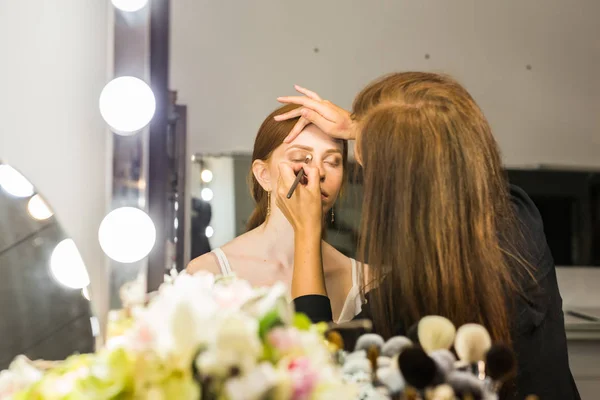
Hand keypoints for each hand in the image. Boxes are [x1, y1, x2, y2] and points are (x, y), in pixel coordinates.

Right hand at [275, 85, 356, 142]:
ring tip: (282, 100)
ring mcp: (324, 104)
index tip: (278, 112)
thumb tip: (302, 110)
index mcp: (321, 108)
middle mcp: (321, 104)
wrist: (357, 126)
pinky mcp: (326, 107)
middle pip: (301, 107)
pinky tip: (300, 90)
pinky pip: (312, 98)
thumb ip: (315, 118)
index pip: (301, 107)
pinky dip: (304, 94)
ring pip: (305, 102)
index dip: (289, 109)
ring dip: (293, 102)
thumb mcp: (329, 127)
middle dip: (288, 113)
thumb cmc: (344, 129)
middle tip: (276, 118)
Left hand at [276, 162, 326, 297]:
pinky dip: (291, 188)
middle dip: (295, 172)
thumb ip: (313, 173)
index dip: (295, 165)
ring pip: (283, 180)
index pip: (284, 165)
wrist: (306, 229)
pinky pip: (283, 189)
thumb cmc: (312, 211)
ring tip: (304, 188)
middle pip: (284, 171)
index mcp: (287, 186)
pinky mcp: (280, 203)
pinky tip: (300, 196)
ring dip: (293, 180)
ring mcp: (278, 197)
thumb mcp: (315, 189)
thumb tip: (309, 167)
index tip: (304, 172)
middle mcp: (280, 190)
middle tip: (307, 179)